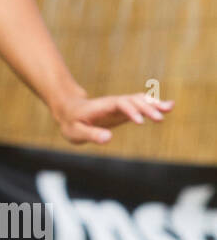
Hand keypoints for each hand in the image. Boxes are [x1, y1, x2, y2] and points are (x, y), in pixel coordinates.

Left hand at [51, 87, 172, 144]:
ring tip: (170, 107)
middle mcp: (113, 103)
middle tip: (160, 119)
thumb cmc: (71, 123)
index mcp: (101, 107)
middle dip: (146, 108)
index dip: (130, 110)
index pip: (118, 105)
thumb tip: (109, 138)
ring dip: (154, 104)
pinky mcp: (125, 110)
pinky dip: (154, 106)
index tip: (140, 121)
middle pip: (132, 101)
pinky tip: (168, 107)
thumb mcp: (76, 132)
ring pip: (139, 101)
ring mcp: (120, 106)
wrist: (70, 111)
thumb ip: (91, 135)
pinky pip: (141, 106)